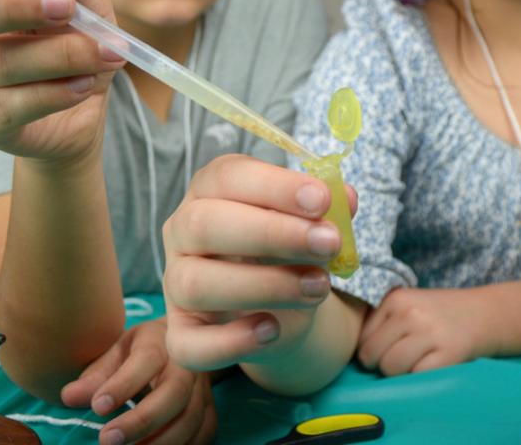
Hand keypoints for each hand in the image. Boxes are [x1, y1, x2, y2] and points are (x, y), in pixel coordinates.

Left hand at [61, 318, 215, 444]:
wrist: (186, 344)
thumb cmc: (142, 351)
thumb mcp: (117, 352)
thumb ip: (96, 375)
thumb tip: (68, 397)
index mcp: (160, 342)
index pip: (146, 359)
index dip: (124, 384)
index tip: (98, 406)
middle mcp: (187, 363)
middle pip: (175, 391)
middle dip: (143, 420)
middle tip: (107, 440)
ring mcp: (202, 387)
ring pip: (191, 417)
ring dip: (161, 441)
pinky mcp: (210, 409)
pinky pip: (204, 432)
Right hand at [162, 154, 357, 371]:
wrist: (279, 306)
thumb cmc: (288, 248)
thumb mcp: (309, 222)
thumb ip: (327, 209)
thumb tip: (345, 197)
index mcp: (210, 188)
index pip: (228, 176)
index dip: (274, 186)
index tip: (322, 200)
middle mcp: (182, 229)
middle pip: (204, 224)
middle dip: (272, 233)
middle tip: (328, 243)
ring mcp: (175, 282)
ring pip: (196, 283)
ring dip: (264, 285)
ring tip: (318, 286)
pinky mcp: (180, 333)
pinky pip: (188, 344)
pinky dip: (230, 342)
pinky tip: (272, 330)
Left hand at [358, 287, 491, 375]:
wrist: (483, 313)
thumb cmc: (437, 314)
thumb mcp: (407, 304)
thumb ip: (381, 321)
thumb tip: (354, 352)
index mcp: (395, 299)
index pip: (362, 338)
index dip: (370, 351)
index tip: (386, 350)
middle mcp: (409, 313)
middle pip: (373, 355)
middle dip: (382, 365)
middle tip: (401, 359)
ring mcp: (429, 332)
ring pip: (391, 368)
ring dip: (400, 374)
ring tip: (415, 362)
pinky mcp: (448, 353)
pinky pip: (417, 377)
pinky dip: (420, 378)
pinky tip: (431, 365)